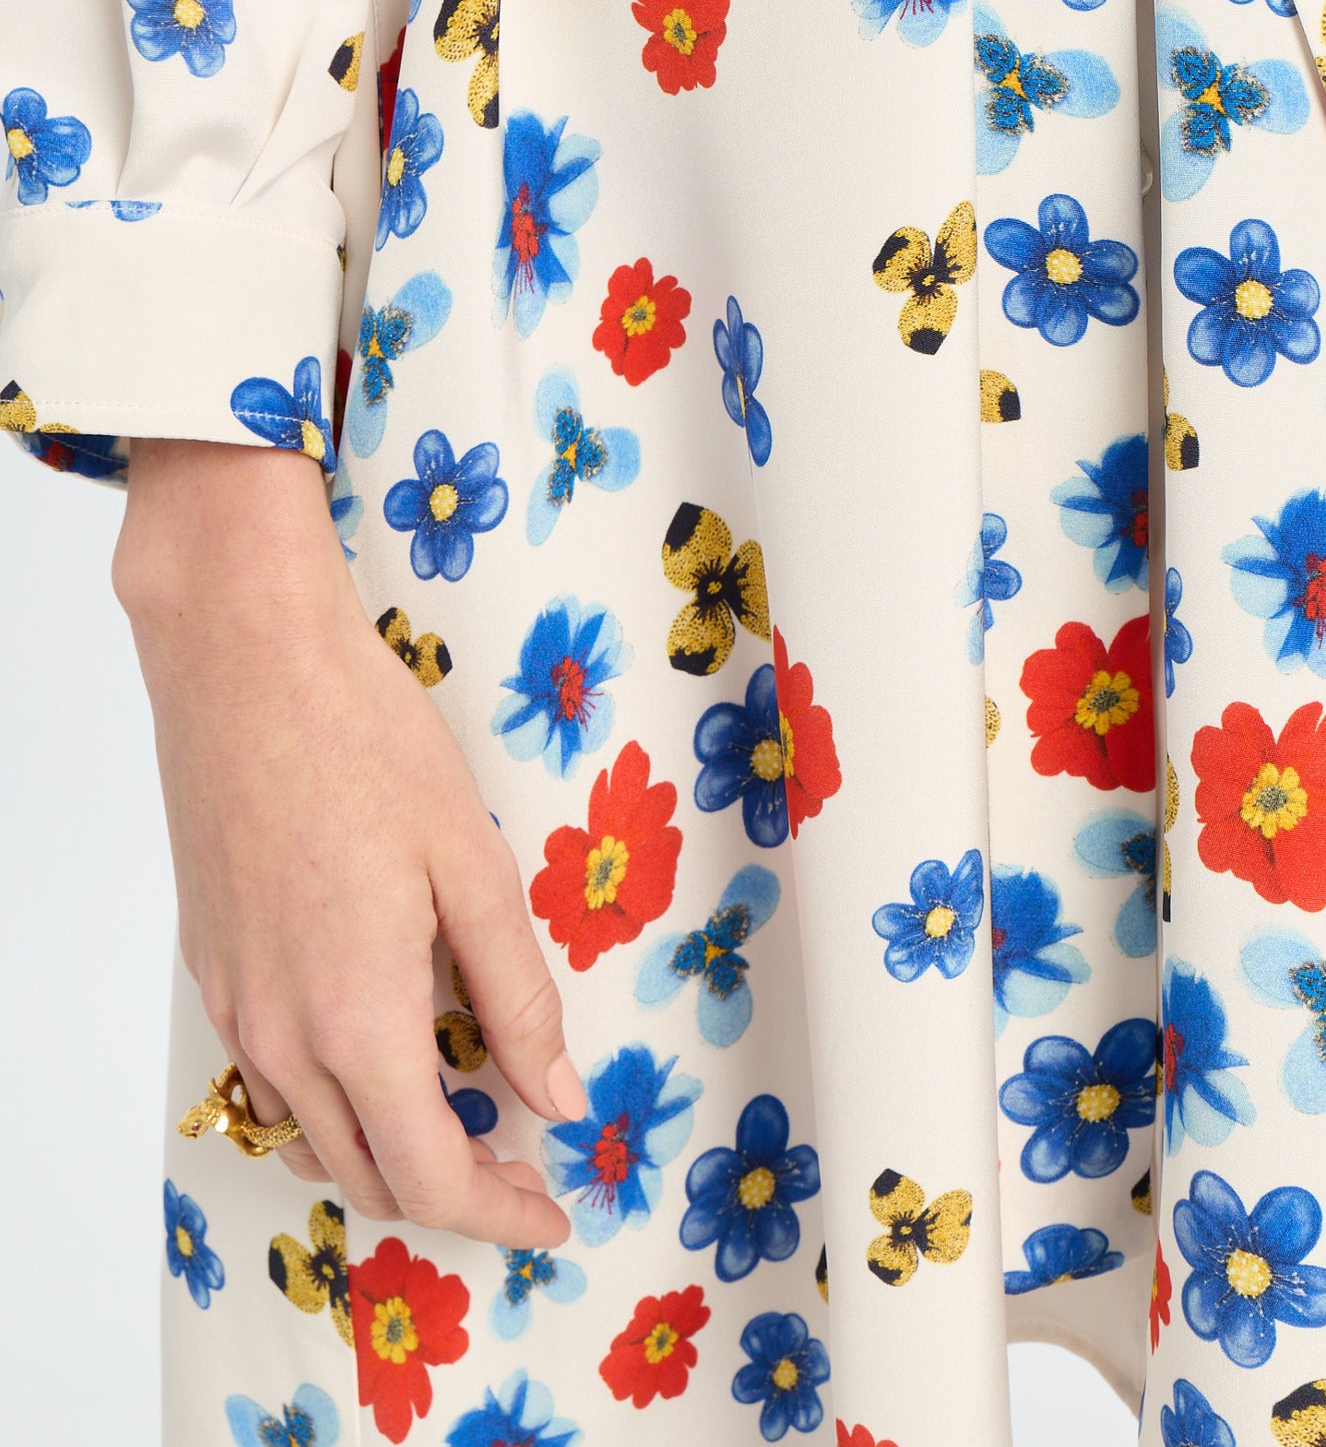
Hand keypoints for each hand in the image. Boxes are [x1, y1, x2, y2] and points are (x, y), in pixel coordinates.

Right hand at [115, 436, 579, 1247]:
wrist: (246, 664)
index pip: (433, 1177)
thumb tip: (558, 1097)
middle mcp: (284, 1036)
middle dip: (453, 1191)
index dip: (501, 1214)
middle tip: (527, 1165)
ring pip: (313, 1132)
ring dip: (389, 1148)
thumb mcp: (472, 866)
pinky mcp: (213, 966)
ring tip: (465, 1111)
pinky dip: (335, 1095)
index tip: (555, 1216)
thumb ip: (516, 995)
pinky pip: (274, 1075)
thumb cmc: (369, 743)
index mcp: (360, 1020)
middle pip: (369, 1172)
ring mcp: (237, 1005)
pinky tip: (385, 1042)